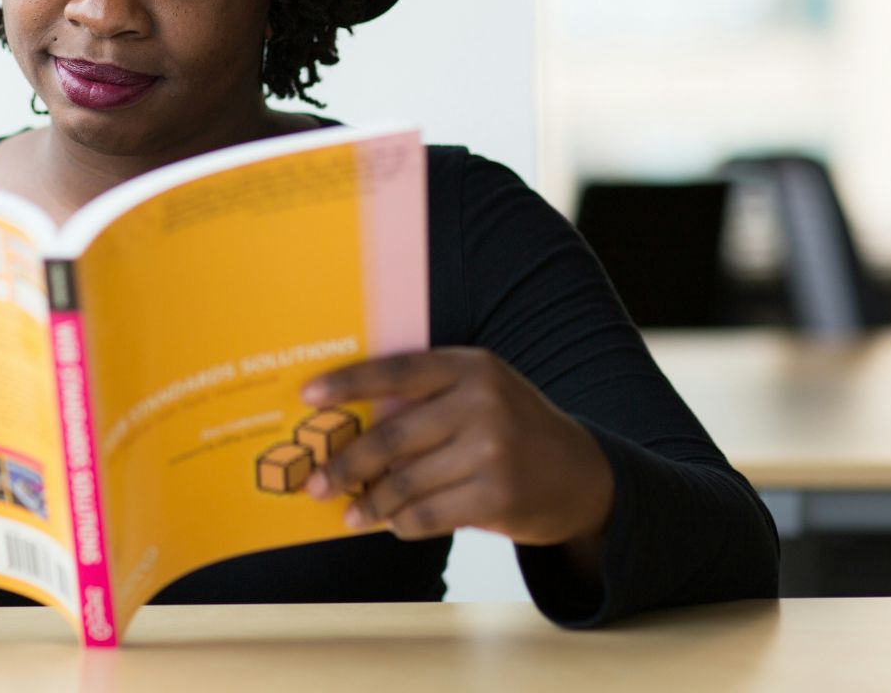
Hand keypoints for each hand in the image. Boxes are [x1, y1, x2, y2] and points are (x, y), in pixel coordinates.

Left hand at [299, 348, 613, 547]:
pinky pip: (427, 514)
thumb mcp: (481, 395)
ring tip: (352, 513)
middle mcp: (483, 402)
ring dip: (370, 503)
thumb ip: (427, 401)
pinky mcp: (498, 496)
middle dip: (346, 463)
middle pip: (392, 435)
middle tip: (316, 482)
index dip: (347, 383)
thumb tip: (349, 429)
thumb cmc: (513, 431)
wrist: (582, 475)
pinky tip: (393, 524)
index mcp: (472, 367)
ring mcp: (492, 450)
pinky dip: (402, 523)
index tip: (308, 397)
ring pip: (405, 482)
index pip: (396, 370)